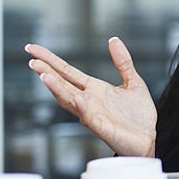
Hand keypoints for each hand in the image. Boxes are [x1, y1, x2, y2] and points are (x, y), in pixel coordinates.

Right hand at [25, 38, 156, 157]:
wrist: (147, 138)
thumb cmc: (138, 115)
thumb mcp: (133, 82)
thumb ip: (123, 62)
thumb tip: (113, 40)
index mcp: (94, 89)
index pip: (67, 72)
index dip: (50, 60)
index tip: (32, 48)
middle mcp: (88, 101)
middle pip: (62, 84)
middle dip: (47, 72)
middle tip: (32, 60)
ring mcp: (93, 115)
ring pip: (69, 100)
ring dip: (57, 88)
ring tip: (43, 75)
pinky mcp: (103, 128)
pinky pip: (90, 118)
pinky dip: (82, 108)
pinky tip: (76, 98)